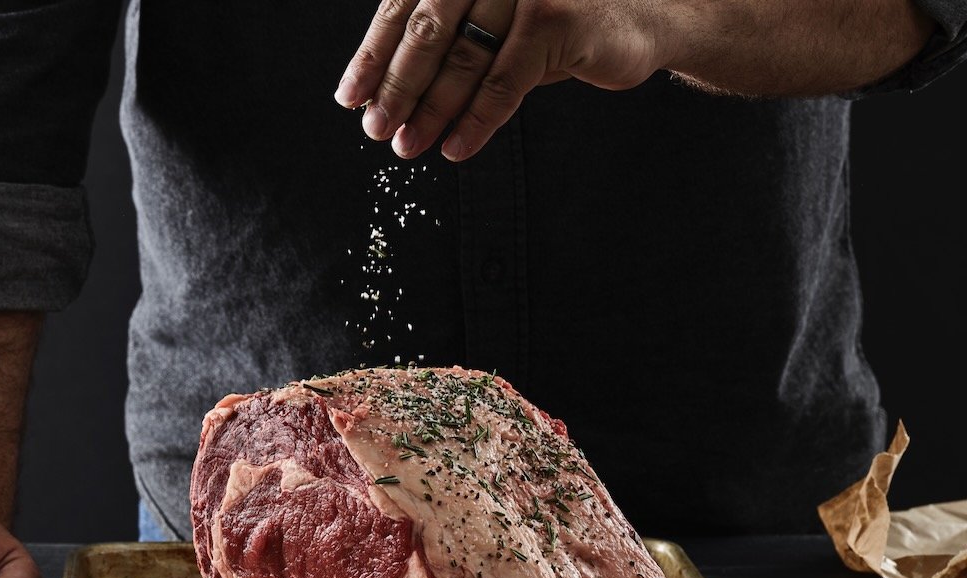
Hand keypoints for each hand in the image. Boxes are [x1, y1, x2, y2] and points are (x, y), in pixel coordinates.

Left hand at [336, 0, 675, 160]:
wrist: (643, 18)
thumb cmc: (559, 21)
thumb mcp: (493, 24)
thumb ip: (446, 44)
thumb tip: (381, 96)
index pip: (405, 4)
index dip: (374, 54)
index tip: (349, 97)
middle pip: (428, 29)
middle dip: (397, 86)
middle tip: (375, 128)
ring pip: (463, 58)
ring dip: (430, 110)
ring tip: (407, 145)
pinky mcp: (556, 17)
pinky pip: (504, 82)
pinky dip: (476, 121)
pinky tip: (454, 148)